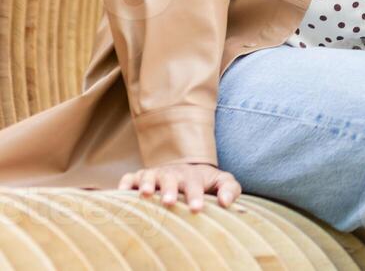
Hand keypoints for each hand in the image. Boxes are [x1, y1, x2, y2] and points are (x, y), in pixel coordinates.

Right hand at [117, 162, 241, 211]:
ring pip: (148, 176)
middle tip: (169, 202)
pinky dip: (124, 184)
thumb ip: (230, 189)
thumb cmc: (205, 182)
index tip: (196, 209)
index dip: (195, 196)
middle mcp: (171, 174)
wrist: (187, 169)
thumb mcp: (222, 182)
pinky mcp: (138, 178)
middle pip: (170, 179)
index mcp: (192, 176)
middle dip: (169, 190)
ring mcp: (154, 175)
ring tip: (146, 194)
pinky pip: (129, 178)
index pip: (194, 185)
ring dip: (146, 184)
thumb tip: (226, 203)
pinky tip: (120, 193)